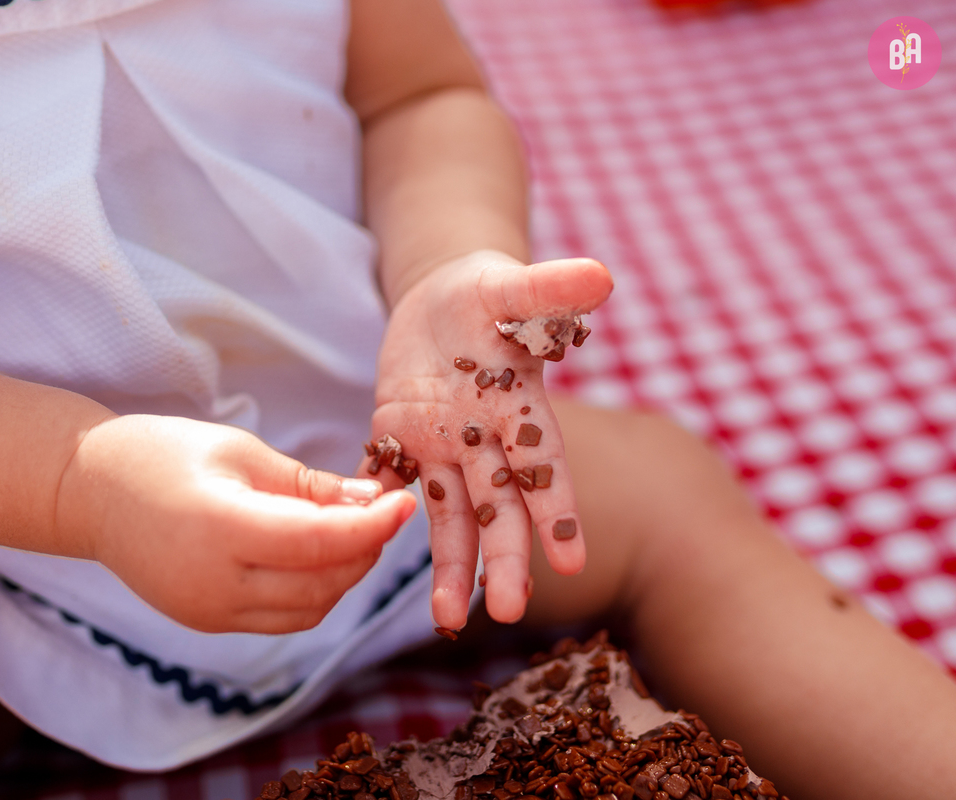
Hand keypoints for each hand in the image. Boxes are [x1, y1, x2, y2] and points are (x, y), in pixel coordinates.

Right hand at [55, 415, 416, 633]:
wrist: (88, 492)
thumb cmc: (161, 454)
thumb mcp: (239, 451)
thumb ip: (307, 484)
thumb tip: (372, 500)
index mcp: (220, 529)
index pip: (320, 542)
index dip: (373, 526)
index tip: (405, 503)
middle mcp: (215, 584)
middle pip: (323, 583)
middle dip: (366, 549)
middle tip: (383, 510)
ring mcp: (208, 612)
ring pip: (309, 609)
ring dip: (344, 575)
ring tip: (353, 530)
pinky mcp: (207, 622)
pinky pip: (282, 618)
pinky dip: (314, 591)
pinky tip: (318, 554)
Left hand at [370, 251, 611, 627]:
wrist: (440, 297)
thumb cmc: (487, 292)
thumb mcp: (511, 286)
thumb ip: (548, 288)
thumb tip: (601, 275)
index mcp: (518, 409)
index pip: (544, 466)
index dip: (558, 511)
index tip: (571, 561)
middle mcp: (483, 440)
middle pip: (498, 507)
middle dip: (503, 558)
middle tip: (509, 611)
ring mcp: (439, 446)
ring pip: (448, 514)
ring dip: (451, 565)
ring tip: (450, 617)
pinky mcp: (397, 438)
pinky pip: (384, 481)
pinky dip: (375, 510)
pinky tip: (362, 549)